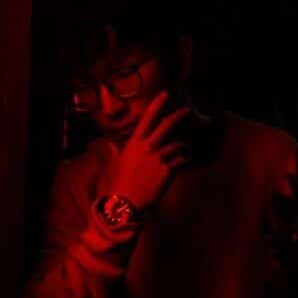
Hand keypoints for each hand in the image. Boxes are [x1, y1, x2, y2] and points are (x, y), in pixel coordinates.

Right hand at [106, 92, 191, 210]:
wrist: (125, 203)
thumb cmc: (116, 184)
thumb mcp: (113, 165)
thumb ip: (114, 152)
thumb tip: (111, 146)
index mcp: (134, 143)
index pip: (147, 118)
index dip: (158, 104)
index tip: (166, 95)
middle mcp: (148, 147)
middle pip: (167, 125)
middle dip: (178, 115)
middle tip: (187, 110)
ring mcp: (159, 158)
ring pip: (176, 145)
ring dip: (183, 146)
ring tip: (186, 149)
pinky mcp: (167, 171)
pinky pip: (180, 161)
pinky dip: (184, 160)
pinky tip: (185, 161)